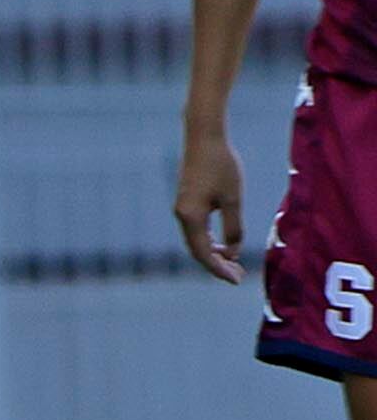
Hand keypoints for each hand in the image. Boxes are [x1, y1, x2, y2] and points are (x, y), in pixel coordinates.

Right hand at [175, 126, 246, 282]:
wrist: (204, 139)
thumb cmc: (222, 166)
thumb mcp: (233, 199)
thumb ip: (233, 227)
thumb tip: (232, 251)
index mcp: (191, 217)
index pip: (204, 253)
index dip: (219, 269)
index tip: (236, 280)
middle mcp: (182, 215)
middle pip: (197, 250)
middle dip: (217, 265)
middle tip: (237, 276)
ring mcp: (182, 208)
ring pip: (196, 241)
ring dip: (214, 254)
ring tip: (233, 263)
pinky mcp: (187, 202)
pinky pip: (196, 230)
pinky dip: (210, 241)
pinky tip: (224, 244)